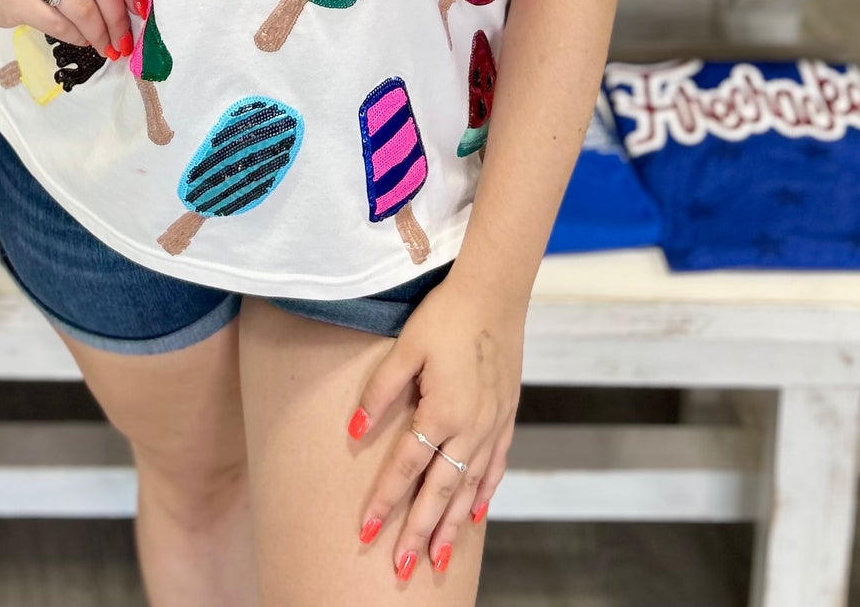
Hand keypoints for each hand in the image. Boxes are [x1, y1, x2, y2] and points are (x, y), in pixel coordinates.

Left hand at [348, 276, 523, 578]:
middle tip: (401, 567)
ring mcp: (492, 426)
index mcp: (442, 412)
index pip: (406, 469)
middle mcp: (470, 428)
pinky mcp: (506, 416)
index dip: (385, 502)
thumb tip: (353, 429)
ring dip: (449, 526)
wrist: (495, 291)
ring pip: (468, 489)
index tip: (366, 533)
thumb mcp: (405, 347)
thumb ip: (380, 391)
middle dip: (417, 532)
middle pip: (439, 492)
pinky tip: (473, 515)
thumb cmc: (445, 315)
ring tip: (434, 557)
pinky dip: (482, 495)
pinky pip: (495, 468)